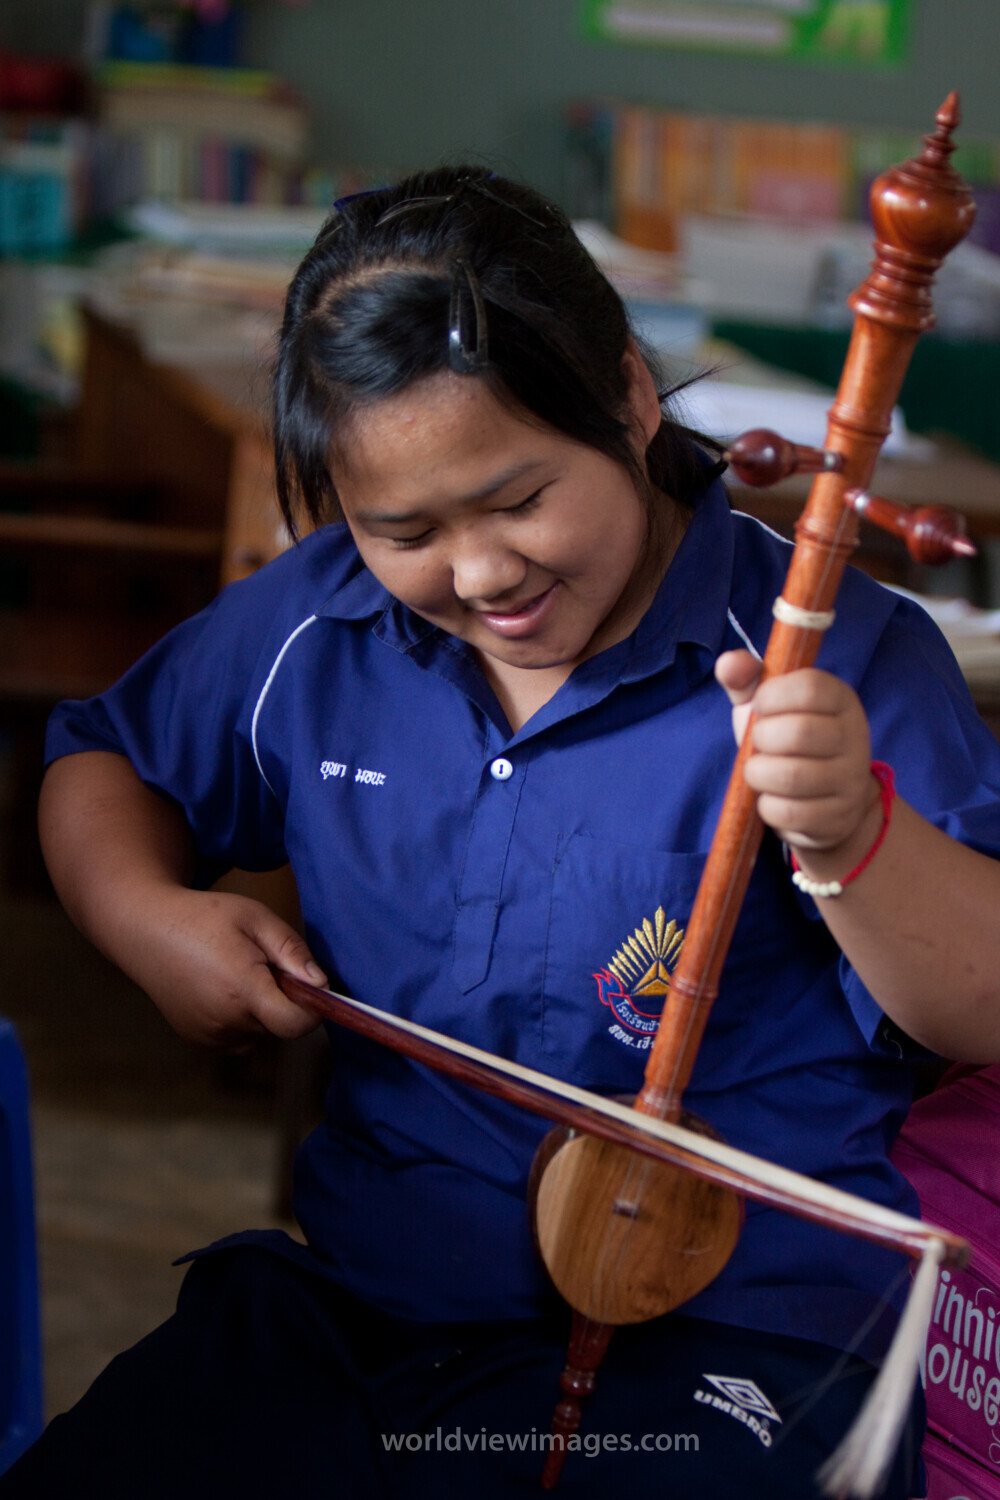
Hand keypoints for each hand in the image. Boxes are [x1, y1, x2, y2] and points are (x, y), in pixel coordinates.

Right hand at [120, 886, 327, 1048]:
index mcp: (242, 989)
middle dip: (281, 1000)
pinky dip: (241, 1019)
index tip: (308, 986)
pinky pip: (238, 1038)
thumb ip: (293, 951)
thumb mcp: (256, 918)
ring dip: (260, 1010)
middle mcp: (224, 1021)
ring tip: (235, 973)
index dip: (312, 1009)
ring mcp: (208, 1036)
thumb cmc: (204, 917)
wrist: (147, 931)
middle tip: (259, 965)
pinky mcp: (198, 1040)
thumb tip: (323, 985)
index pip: (295, 1025)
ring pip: (260, 1032)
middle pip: (279, 1025)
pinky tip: (221, 989)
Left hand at [714, 650, 879, 859]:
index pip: (811, 688)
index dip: (772, 696)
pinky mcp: (838, 818)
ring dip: (759, 774)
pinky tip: (771, 798)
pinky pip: (789, 812)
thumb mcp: (770, 706)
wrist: (826, 802)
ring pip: (791, 776)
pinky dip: (766, 806)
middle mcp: (854, 736)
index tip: (760, 706)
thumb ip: (748, 679)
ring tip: (760, 771)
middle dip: (761, 739)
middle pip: (798, 733)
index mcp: (841, 699)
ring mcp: (850, 780)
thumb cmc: (789, 743)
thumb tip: (727, 662)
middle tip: (759, 744)